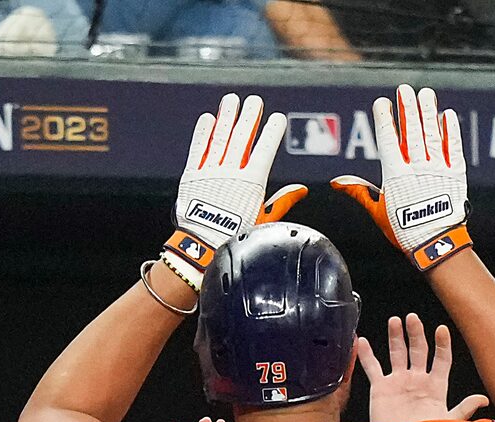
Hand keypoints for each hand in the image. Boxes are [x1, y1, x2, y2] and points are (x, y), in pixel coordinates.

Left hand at [162, 93, 286, 287]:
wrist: (202, 249)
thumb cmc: (234, 236)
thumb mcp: (262, 219)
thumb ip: (281, 201)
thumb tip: (301, 190)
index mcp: (252, 183)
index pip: (264, 150)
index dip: (271, 132)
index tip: (277, 118)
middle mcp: (231, 174)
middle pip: (242, 138)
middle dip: (250, 117)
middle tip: (254, 101)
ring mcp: (211, 172)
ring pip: (221, 139)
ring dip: (227, 117)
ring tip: (232, 100)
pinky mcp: (192, 176)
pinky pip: (198, 150)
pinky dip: (203, 133)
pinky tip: (208, 118)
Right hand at [330, 86, 468, 271]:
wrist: (436, 245)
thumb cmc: (405, 231)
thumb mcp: (378, 211)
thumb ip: (359, 191)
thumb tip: (336, 182)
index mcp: (396, 175)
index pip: (389, 140)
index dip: (385, 120)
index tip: (382, 103)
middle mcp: (416, 168)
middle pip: (411, 132)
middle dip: (407, 109)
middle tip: (404, 90)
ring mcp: (437, 169)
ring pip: (432, 135)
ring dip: (428, 112)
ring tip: (425, 93)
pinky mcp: (455, 174)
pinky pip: (453, 148)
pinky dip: (451, 131)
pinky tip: (447, 115)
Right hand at [356, 314, 485, 421]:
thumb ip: (463, 408)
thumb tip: (483, 399)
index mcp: (436, 386)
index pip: (442, 359)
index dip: (442, 344)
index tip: (442, 330)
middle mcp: (417, 380)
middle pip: (418, 350)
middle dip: (416, 333)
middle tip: (413, 319)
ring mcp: (399, 382)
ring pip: (397, 353)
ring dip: (396, 337)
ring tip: (395, 321)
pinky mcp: (380, 389)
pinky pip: (372, 368)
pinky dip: (366, 355)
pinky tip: (362, 342)